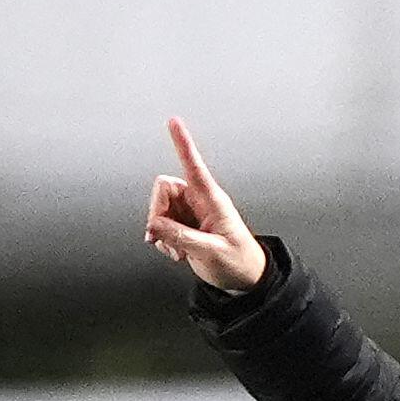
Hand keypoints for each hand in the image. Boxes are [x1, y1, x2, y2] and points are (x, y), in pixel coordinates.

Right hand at [144, 117, 267, 292]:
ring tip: (177, 250)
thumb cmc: (239, 261)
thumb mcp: (212, 252)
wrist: (244, 279)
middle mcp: (199, 202)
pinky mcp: (183, 227)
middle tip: (162, 236)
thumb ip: (182, 238)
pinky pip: (160, 224)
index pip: (194, 166)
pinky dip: (162, 240)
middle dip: (157, 213)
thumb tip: (155, 226)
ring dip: (160, 231)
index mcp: (212, 200)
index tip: (173, 121)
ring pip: (159, 209)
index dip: (183, 143)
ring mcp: (190, 214)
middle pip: (163, 190)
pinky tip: (176, 252)